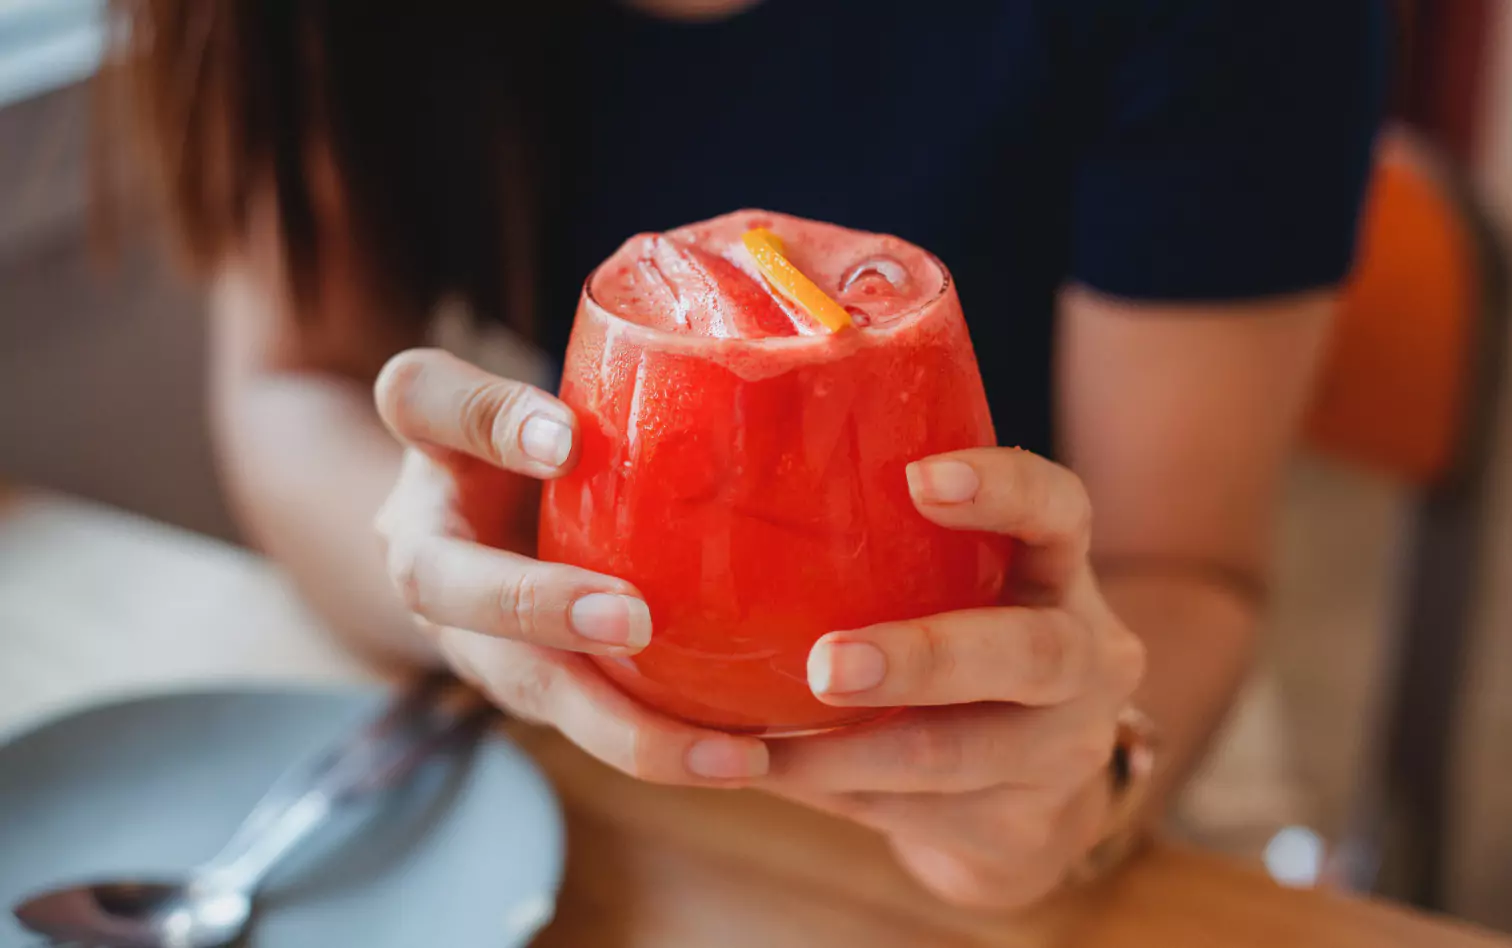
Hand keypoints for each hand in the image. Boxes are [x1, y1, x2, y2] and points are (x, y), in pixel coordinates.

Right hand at [372, 349, 769, 783]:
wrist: (491, 530)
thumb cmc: (537, 448)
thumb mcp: (542, 399)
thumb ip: (573, 388)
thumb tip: (648, 398)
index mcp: (433, 448)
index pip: (424, 403)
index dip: (487, 419)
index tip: (563, 436)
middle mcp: (433, 555)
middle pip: (453, 587)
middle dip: (539, 608)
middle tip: (630, 620)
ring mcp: (478, 636)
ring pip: (531, 689)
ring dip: (623, 728)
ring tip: (727, 755)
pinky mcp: (537, 687)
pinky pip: (592, 721)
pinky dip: (663, 745)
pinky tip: (746, 760)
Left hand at [757, 448, 1146, 908]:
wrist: (1029, 795)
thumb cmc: (961, 646)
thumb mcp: (961, 589)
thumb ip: (893, 545)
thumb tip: (725, 492)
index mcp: (1061, 575)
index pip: (1061, 512)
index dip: (1005, 490)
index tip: (920, 479)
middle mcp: (1087, 662)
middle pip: (1029, 655)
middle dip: (923, 659)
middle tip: (827, 663)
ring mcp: (1064, 756)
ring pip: (952, 755)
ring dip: (843, 751)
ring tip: (757, 743)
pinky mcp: (1019, 832)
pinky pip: (911, 814)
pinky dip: (829, 791)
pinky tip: (766, 772)